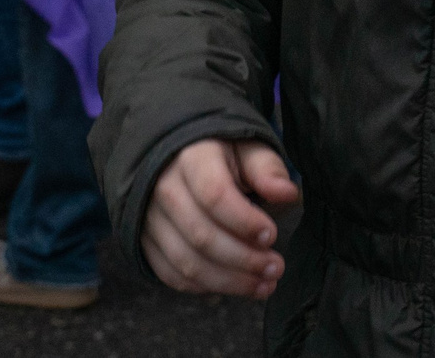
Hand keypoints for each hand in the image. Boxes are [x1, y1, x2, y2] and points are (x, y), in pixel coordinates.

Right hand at [143, 138, 299, 298]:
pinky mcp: (146, 243)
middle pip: (201, 235)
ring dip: (228, 281)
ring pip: (186, 261)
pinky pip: (172, 274)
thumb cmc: (223, 153)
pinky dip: (205, 286)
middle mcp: (163, 190)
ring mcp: (150, 220)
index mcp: (191, 158)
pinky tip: (235, 285)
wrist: (179, 156)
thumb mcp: (248, 148)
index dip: (244, 221)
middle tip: (276, 268)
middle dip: (243, 259)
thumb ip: (267, 169)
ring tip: (264, 285)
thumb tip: (288, 193)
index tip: (272, 236)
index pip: (214, 195)